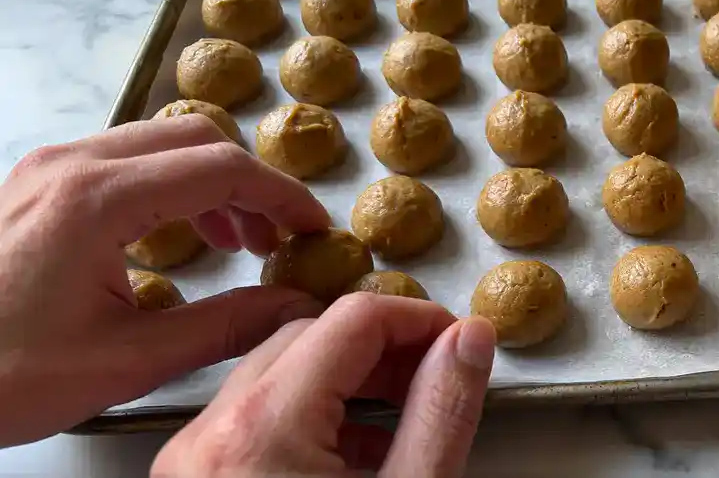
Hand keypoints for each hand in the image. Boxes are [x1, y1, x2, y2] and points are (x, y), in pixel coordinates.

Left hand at [0, 116, 329, 446]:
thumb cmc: (4, 375)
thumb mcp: (126, 360)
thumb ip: (224, 326)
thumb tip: (296, 307)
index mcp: (97, 199)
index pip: (221, 168)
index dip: (282, 195)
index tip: (315, 229)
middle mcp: (72, 163)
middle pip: (195, 137)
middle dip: (250, 182)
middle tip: (276, 238)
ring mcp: (48, 166)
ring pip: (159, 141)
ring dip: (210, 181)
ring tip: (235, 243)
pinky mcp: (35, 181)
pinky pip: (123, 158)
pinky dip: (168, 185)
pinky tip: (175, 238)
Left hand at [152, 293, 495, 477]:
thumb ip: (442, 416)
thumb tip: (470, 340)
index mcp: (261, 431)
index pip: (353, 320)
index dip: (419, 318)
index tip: (459, 341)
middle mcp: (208, 434)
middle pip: (309, 337)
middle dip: (382, 346)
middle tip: (437, 374)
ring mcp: (188, 458)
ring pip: (278, 372)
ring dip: (346, 376)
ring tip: (404, 410)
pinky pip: (252, 416)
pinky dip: (308, 415)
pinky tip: (353, 449)